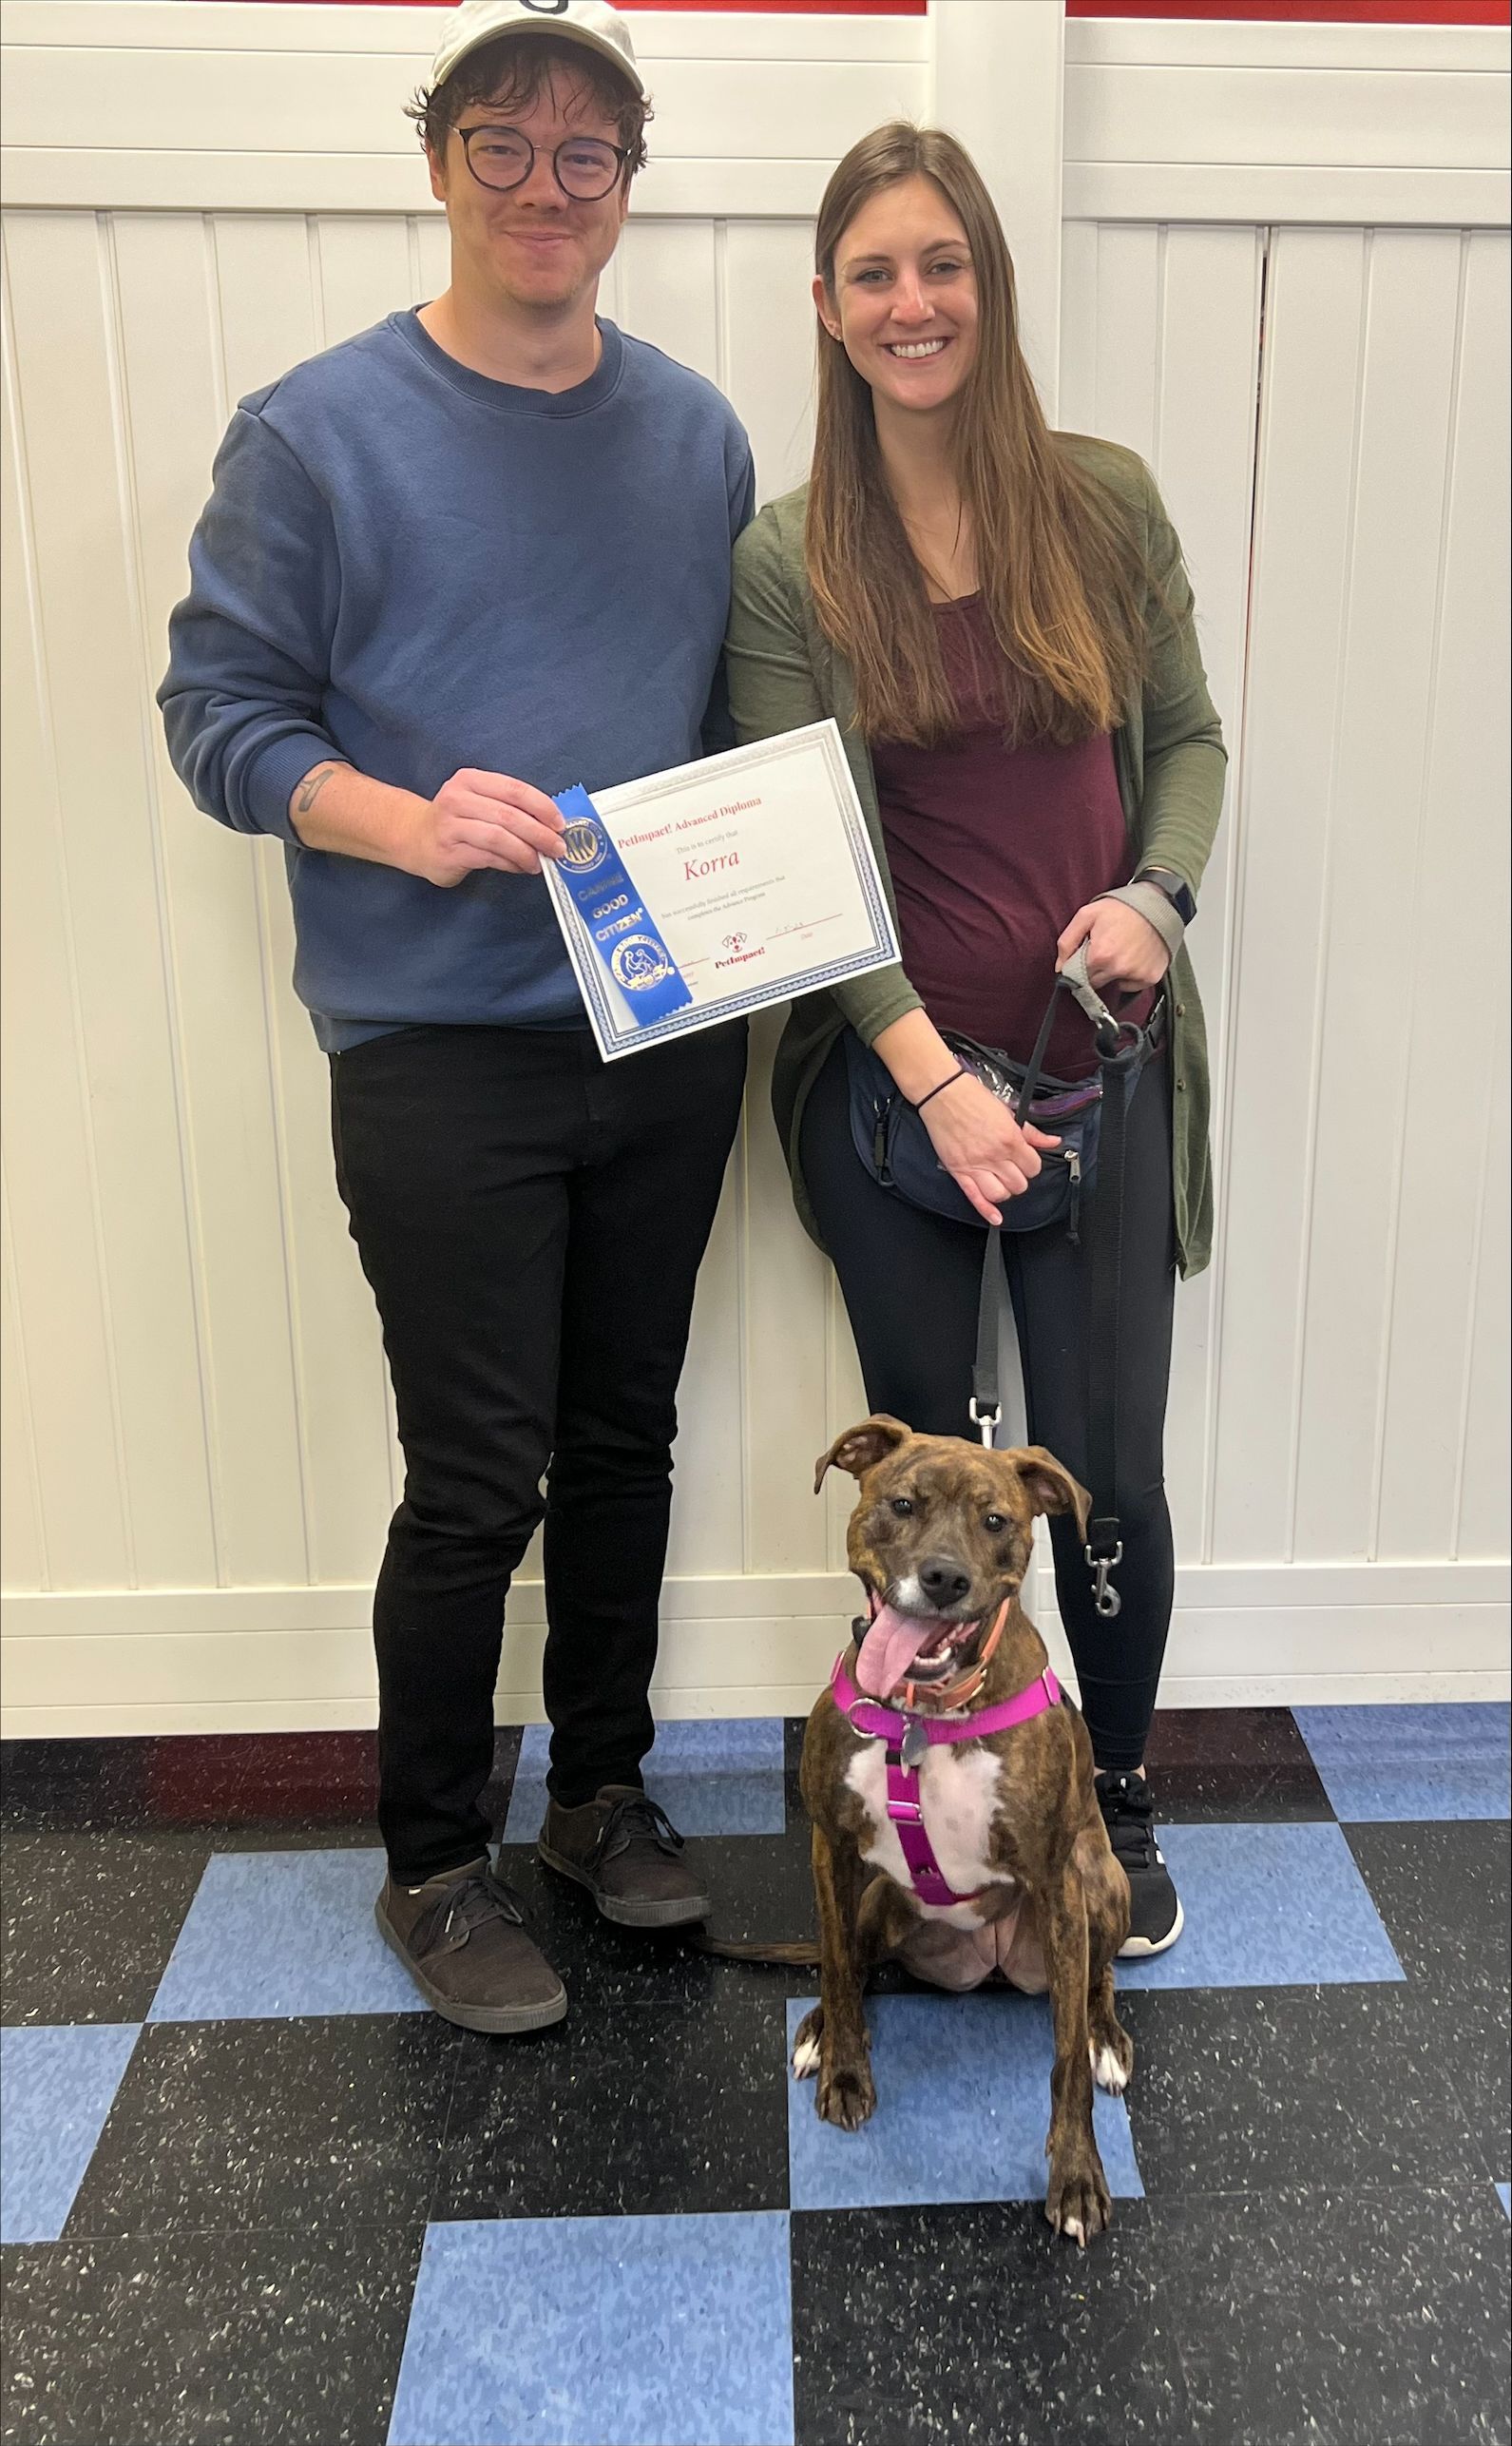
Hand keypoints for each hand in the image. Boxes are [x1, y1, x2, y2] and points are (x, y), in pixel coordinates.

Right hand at [402, 768, 566, 886]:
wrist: (414, 838)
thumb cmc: (456, 820)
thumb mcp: (478, 802)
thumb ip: (509, 808)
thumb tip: (549, 826)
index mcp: (470, 780)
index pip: (514, 789)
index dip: (542, 806)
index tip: (560, 823)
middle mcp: (457, 799)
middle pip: (508, 815)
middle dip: (539, 833)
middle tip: (558, 848)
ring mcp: (450, 826)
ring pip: (499, 837)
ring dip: (526, 852)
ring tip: (540, 862)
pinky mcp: (449, 852)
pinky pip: (488, 857)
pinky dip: (510, 863)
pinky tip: (521, 867)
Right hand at [919, 1070, 1060, 1227]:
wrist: (943, 1094)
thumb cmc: (973, 1098)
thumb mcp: (1008, 1112)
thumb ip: (1031, 1132)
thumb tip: (1052, 1142)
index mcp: (1010, 1139)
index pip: (1033, 1167)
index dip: (1031, 1165)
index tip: (1026, 1160)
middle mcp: (994, 1155)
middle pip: (1019, 1185)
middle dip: (1019, 1178)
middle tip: (1012, 1169)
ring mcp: (975, 1165)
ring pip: (1000, 1194)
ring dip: (1004, 1191)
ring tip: (1000, 1181)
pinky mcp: (958, 1170)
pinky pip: (975, 1197)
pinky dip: (987, 1211)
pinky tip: (995, 1218)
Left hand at [1056, 898, 1169, 992]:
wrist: (1157, 904)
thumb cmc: (1121, 908)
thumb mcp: (1087, 915)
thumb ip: (1067, 942)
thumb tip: (1060, 967)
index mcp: (1100, 955)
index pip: (1078, 977)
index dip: (1079, 966)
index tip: (1086, 956)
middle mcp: (1118, 969)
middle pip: (1095, 983)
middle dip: (1095, 970)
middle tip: (1104, 950)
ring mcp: (1136, 975)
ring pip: (1113, 984)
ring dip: (1112, 973)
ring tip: (1120, 951)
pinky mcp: (1150, 977)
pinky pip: (1131, 985)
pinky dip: (1129, 976)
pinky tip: (1133, 957)